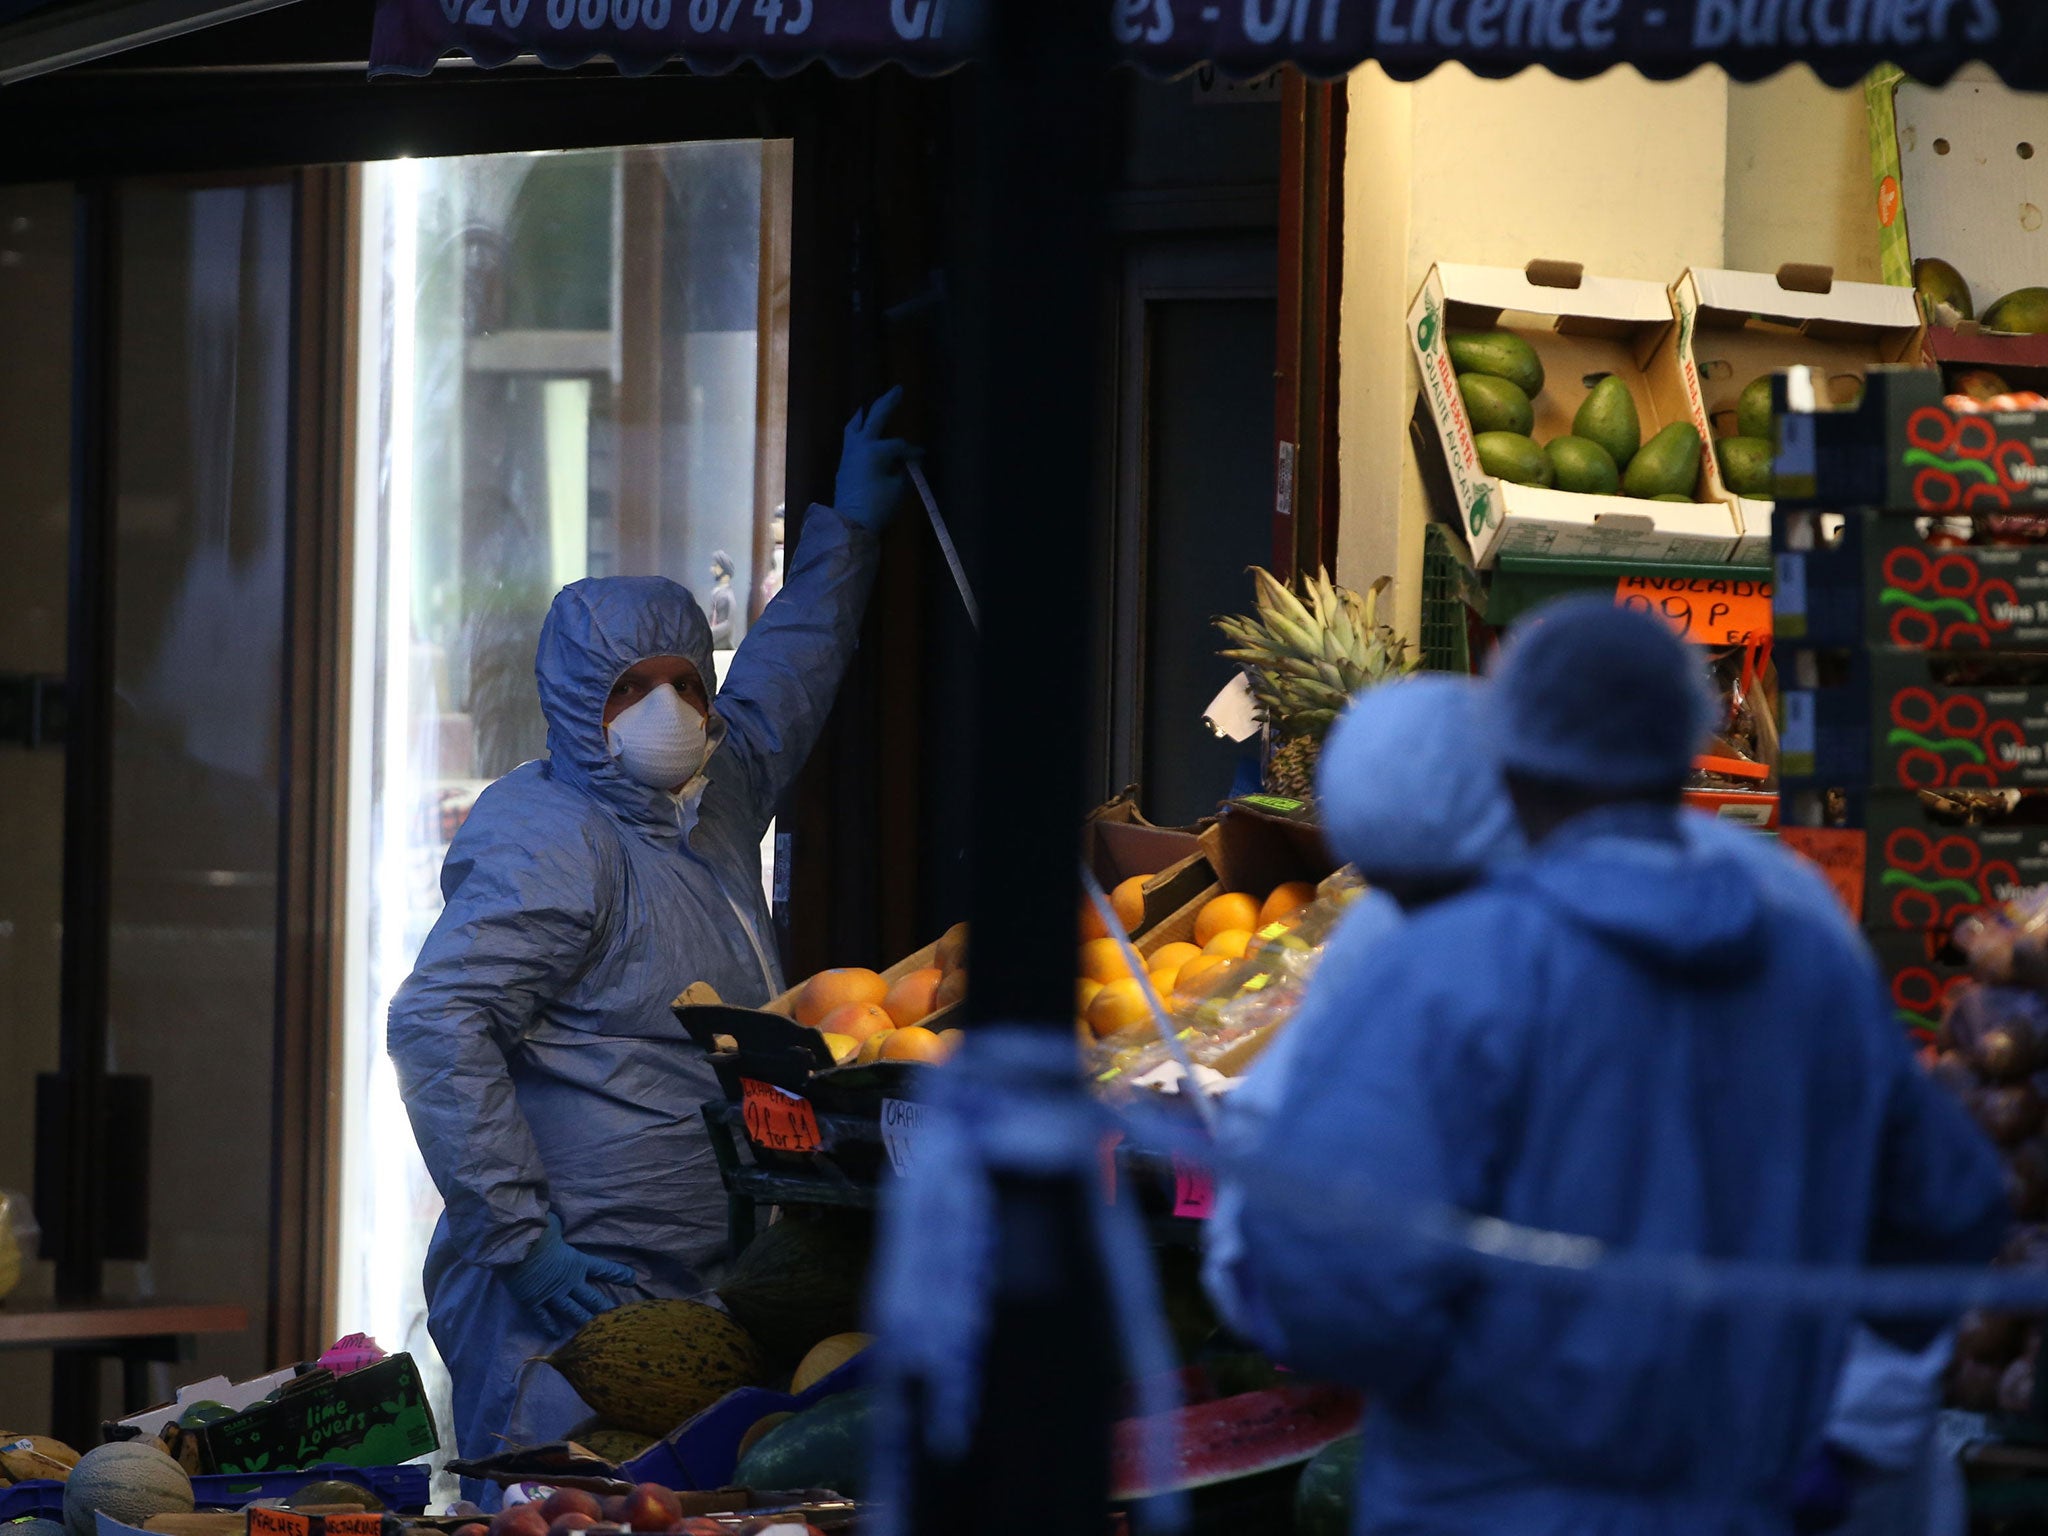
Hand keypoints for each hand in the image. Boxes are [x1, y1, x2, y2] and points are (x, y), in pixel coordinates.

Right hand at [500, 1213, 635, 1337]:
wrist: (515, 1246)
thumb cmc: (537, 1231)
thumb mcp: (554, 1224)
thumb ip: (559, 1227)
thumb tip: (556, 1222)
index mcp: (576, 1262)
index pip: (603, 1268)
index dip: (619, 1274)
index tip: (633, 1279)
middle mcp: (568, 1282)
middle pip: (592, 1298)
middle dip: (605, 1308)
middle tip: (618, 1318)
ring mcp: (551, 1294)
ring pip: (572, 1312)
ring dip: (584, 1322)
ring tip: (596, 1334)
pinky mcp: (533, 1301)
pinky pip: (543, 1318)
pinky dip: (549, 1326)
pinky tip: (556, 1334)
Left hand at [832, 386, 916, 530]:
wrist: (850, 522)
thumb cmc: (878, 506)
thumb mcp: (898, 488)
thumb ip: (904, 471)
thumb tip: (907, 462)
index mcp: (875, 450)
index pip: (899, 445)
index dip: (912, 451)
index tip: (921, 457)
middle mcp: (860, 445)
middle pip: (876, 418)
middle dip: (888, 403)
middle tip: (897, 389)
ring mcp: (849, 452)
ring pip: (856, 425)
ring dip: (865, 415)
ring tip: (868, 407)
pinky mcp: (844, 463)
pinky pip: (851, 438)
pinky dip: (857, 429)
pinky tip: (860, 428)